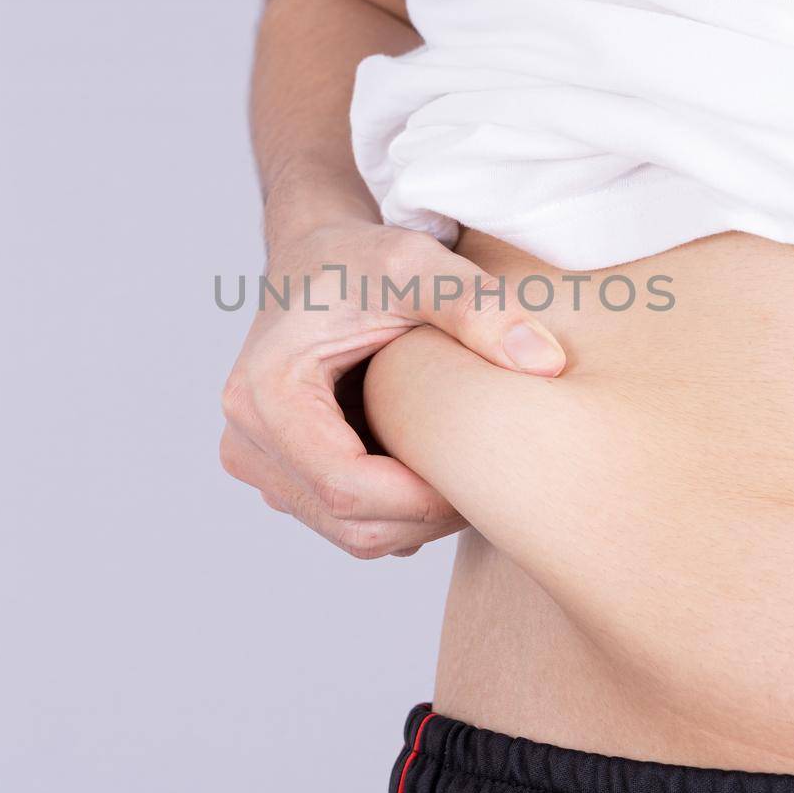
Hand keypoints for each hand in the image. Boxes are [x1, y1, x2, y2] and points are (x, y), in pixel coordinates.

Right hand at [219, 218, 566, 557]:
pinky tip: (430, 458)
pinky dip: (400, 508)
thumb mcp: (419, 267)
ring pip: (354, 535)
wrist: (318, 257)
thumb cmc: (361, 259)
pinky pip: (351, 523)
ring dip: (418, 515)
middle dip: (429, 514)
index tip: (484, 473)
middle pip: (352, 525)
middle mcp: (248, 441)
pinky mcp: (284, 478)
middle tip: (489, 472)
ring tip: (462, 458)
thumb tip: (546, 363)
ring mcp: (261, 466)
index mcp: (266, 396)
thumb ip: (480, 307)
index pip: (347, 488)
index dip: (424, 499)